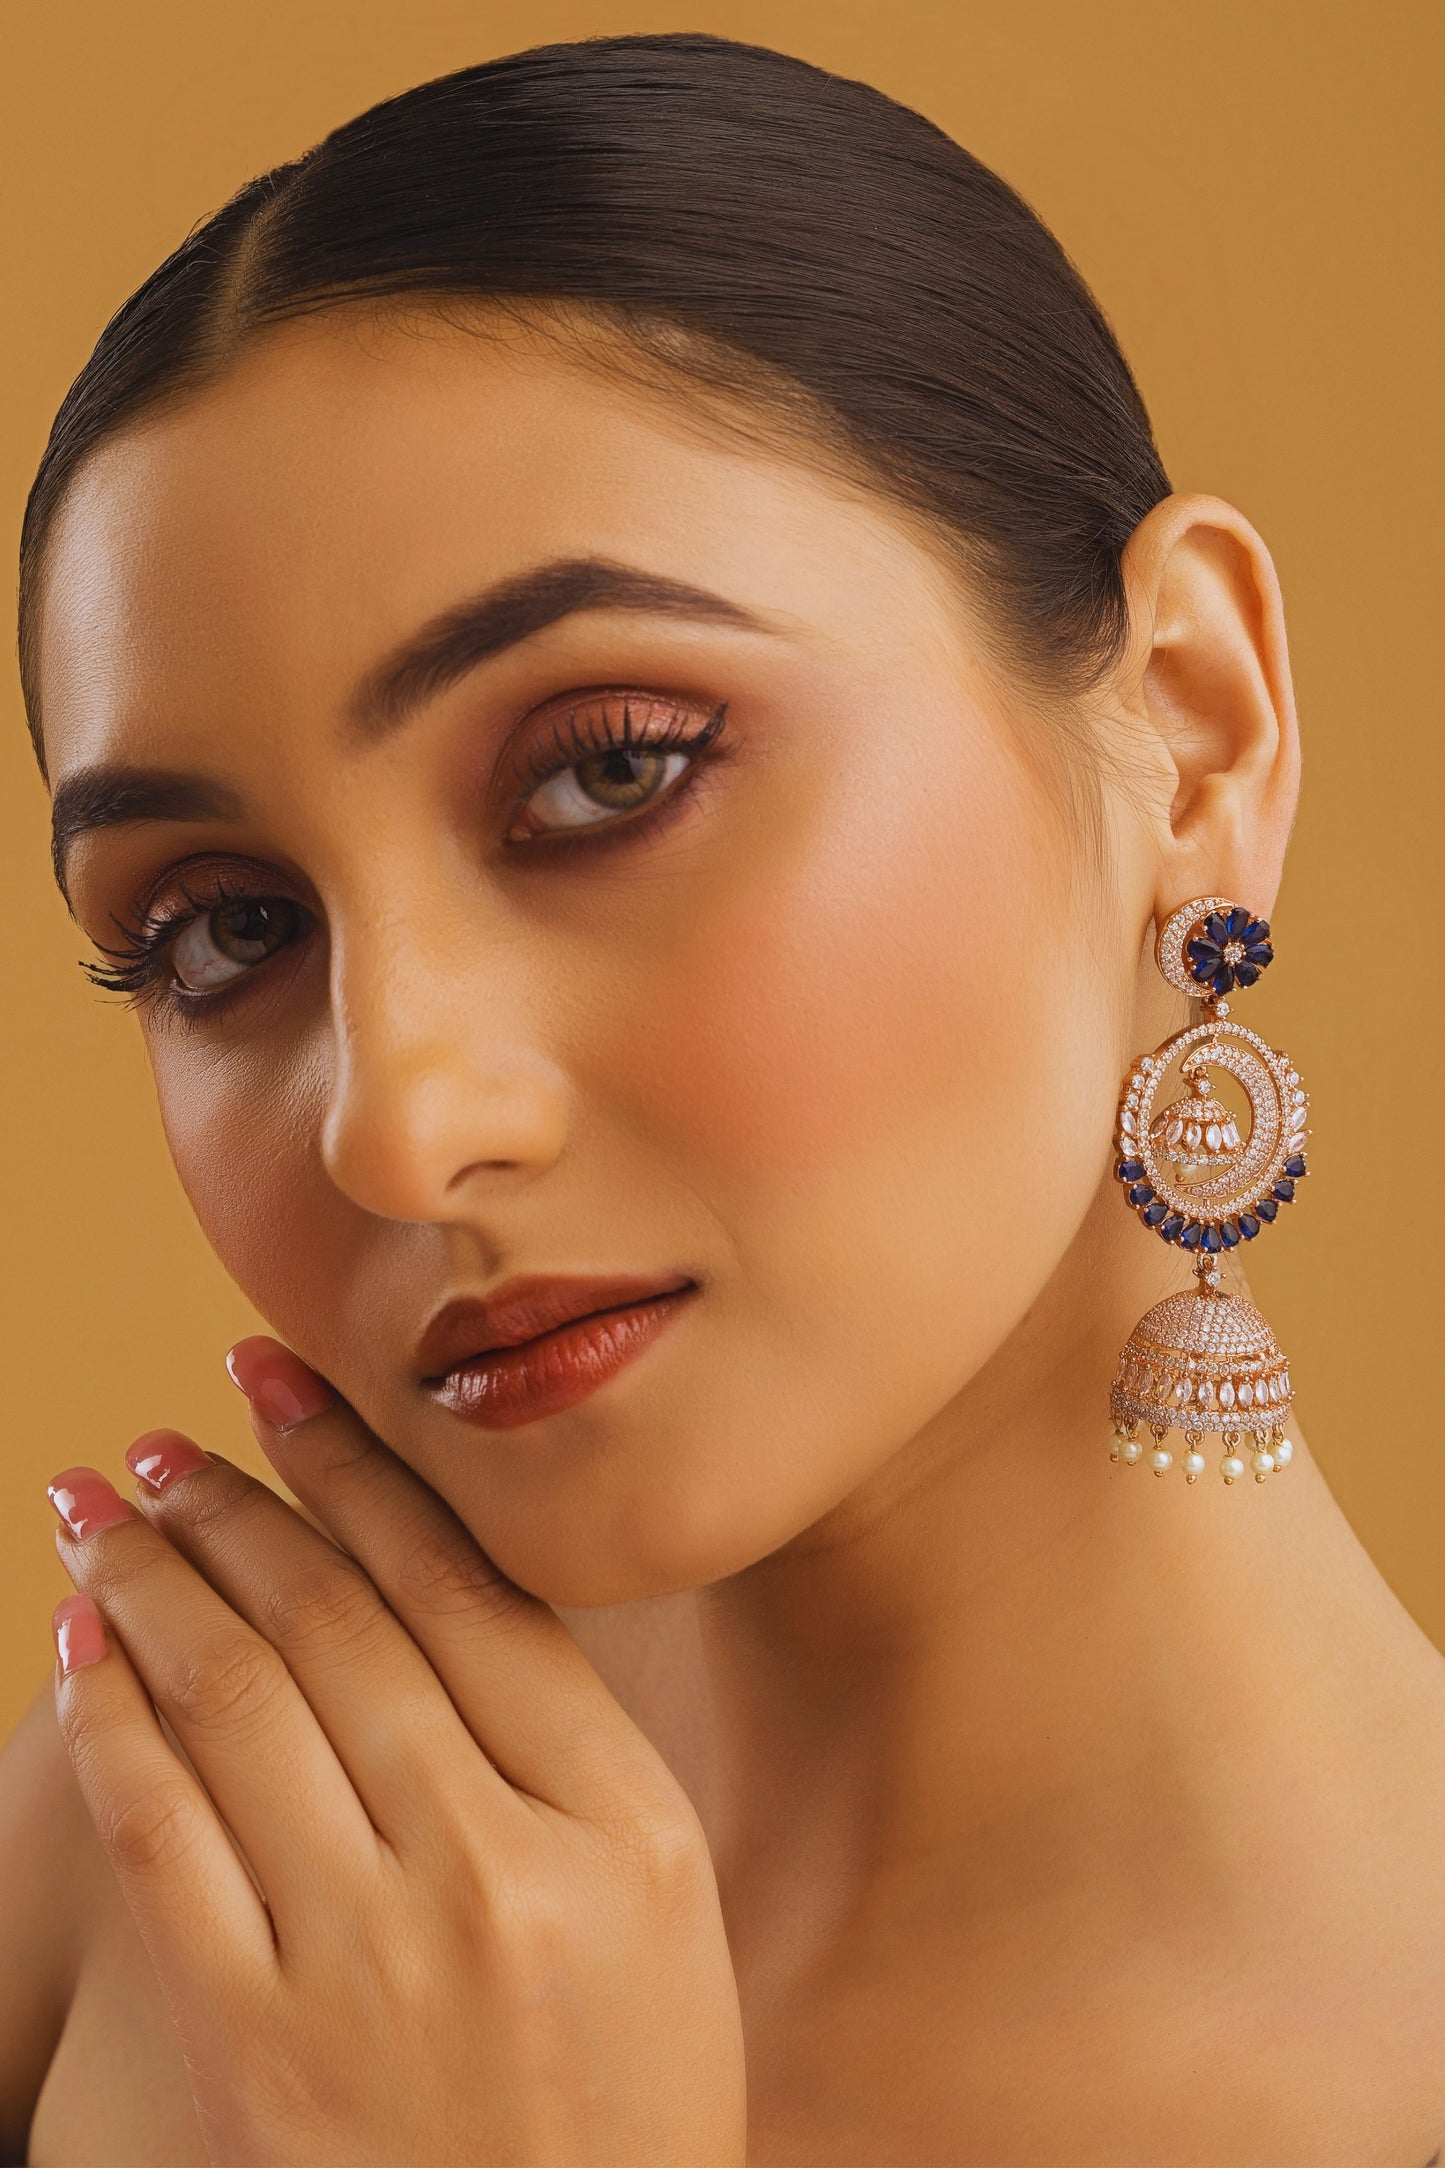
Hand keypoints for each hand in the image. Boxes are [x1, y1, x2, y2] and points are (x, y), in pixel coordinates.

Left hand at [46, 1339, 745, 2167]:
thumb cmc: (624, 2091)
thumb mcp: (659, 1898)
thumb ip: (563, 1737)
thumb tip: (426, 1570)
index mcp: (621, 1821)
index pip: (463, 1590)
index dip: (356, 1466)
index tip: (282, 1380)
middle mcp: (494, 1870)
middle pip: (336, 1625)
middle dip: (233, 1501)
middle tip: (166, 1433)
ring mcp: (366, 1958)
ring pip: (235, 1700)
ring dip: (153, 1578)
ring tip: (102, 1504)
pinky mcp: (254, 2041)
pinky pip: (160, 1834)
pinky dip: (110, 1718)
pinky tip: (83, 1644)